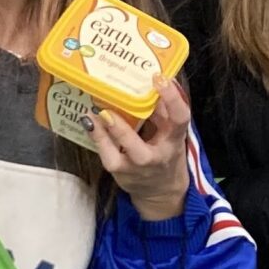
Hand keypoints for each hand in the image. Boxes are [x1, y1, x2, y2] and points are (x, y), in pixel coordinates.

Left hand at [93, 81, 191, 222]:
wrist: (161, 190)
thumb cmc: (165, 152)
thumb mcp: (170, 131)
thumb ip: (163, 110)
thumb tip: (150, 83)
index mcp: (174, 141)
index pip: (180, 119)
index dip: (172, 99)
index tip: (159, 79)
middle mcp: (156, 159)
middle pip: (140, 152)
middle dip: (122, 132)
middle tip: (107, 111)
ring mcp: (135, 170)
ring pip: (116, 158)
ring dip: (101, 137)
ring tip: (90, 116)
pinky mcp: (120, 174)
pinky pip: (106, 157)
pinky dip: (97, 139)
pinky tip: (88, 123)